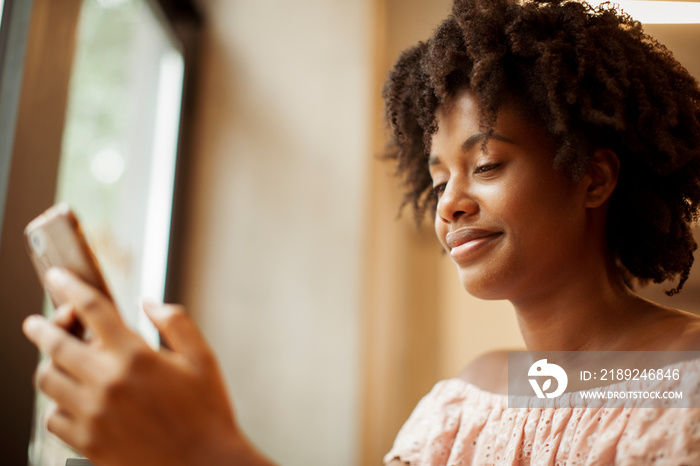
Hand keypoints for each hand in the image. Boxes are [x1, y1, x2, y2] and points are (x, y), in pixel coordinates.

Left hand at [23, 268, 271, 465]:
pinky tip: (72, 400)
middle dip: (41, 327)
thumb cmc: (207, 412)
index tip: (58, 277)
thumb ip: (176, 323)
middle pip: (56, 344)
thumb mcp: (202, 359)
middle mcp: (107, 382)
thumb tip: (148, 303)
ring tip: (57, 363)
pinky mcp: (86, 442)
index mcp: (135, 356)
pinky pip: (53, 417)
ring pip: (47, 380)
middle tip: (35, 323)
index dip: (70, 288)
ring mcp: (92, 414)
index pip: (92, 309)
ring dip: (49, 366)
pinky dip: (57, 404)